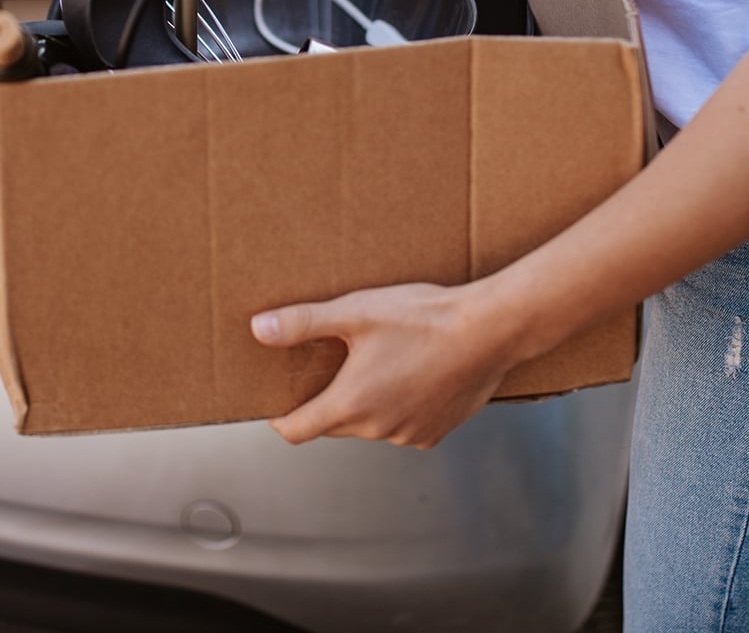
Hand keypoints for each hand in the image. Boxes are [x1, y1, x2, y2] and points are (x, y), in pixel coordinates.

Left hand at [251, 280, 526, 449]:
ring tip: (376, 362)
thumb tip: (259, 329)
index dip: (281, 419)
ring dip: (366, 402)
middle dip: (325, 400)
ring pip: (370, 424)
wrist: (489, 331)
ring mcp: (409, 435)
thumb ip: (302, 323)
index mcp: (351, 405)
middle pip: (333, 425)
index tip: (275, 404)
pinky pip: (403, 425)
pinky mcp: (436, 432)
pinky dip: (398, 406)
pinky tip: (409, 373)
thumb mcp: (355, 313)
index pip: (296, 431)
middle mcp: (377, 429)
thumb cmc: (422, 320)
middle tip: (329, 365)